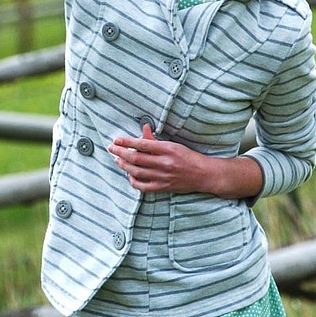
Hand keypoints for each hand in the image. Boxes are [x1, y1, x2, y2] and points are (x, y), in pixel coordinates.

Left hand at [109, 124, 264, 198]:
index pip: (142, 145)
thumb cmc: (188, 157)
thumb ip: (156, 140)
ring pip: (137, 172)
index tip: (116, 140)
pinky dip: (134, 181)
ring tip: (118, 160)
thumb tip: (143, 129)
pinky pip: (143, 186)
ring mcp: (163, 177)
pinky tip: (130, 176)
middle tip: (111, 148)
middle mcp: (164, 163)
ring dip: (124, 166)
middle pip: (136, 159)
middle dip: (120, 153)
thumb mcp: (173, 144)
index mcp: (168, 149)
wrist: (204, 174)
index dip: (127, 142)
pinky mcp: (163, 187)